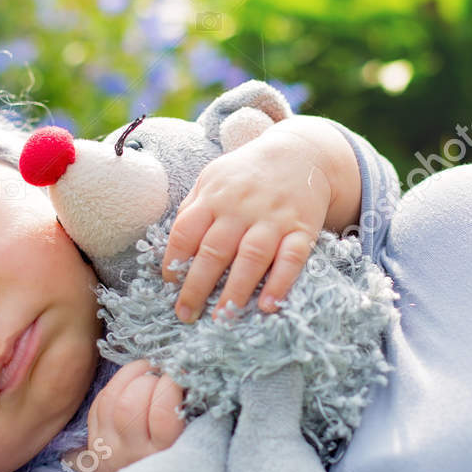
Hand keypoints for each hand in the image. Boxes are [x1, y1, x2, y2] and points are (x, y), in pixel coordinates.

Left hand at [63, 360, 185, 471]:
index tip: (182, 375)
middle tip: (162, 375)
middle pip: (129, 405)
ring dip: (128, 377)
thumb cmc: (184, 470)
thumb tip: (187, 374)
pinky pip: (97, 407)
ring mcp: (108, 452)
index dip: (172, 383)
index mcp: (165, 455)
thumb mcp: (196, 448)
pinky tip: (129, 386)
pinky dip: (113, 389)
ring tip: (146, 372)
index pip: (163, 411)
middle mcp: (132, 456)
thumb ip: (195, 416)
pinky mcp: (93, 448)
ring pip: (109, 401)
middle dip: (147, 379)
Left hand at [160, 116, 358, 321]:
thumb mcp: (213, 179)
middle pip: (215, 250)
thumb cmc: (247, 174)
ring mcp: (273, 219)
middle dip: (197, 286)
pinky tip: (269, 306)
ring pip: (251, 257)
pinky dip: (281, 283)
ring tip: (223, 318)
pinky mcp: (302, 229)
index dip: (174, 259)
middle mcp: (241, 208)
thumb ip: (193, 208)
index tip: (169, 285)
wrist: (300, 153)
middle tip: (186, 315)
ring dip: (236, 290)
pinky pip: (292, 259)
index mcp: (214, 196)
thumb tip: (172, 248)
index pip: (186, 231)